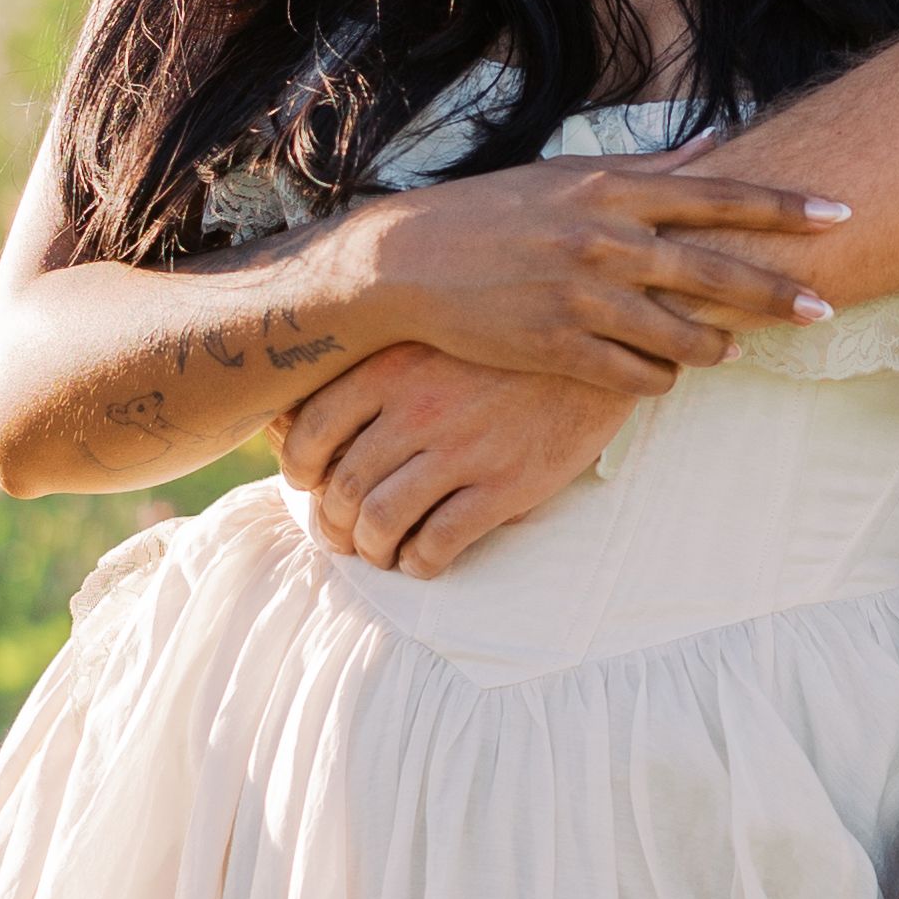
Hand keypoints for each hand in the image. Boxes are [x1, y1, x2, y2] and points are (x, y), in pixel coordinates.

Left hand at [271, 348, 635, 569]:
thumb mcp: (439, 334)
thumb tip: (306, 409)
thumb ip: (379, 366)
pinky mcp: (507, 485)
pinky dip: (420, 563)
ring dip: (371, 550)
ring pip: (382, 522)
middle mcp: (420, 409)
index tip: (307, 485)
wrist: (601, 345)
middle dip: (332, 525)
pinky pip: (440, 543)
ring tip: (381, 552)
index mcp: (394, 367)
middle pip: (342, 487)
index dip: (297, 470)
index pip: (311, 431)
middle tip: (340, 535)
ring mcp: (464, 449)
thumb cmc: (511, 343)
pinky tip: (425, 560)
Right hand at [351, 152, 849, 392]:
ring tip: (725, 349)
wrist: (406, 262)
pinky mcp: (559, 349)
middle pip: (717, 274)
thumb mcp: (570, 173)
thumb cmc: (494, 210)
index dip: (785, 209)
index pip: (719, 197)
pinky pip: (637, 377)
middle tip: (825, 310)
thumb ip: (649, 166)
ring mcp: (584, 300)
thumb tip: (719, 141)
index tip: (840, 214)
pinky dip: (659, 378)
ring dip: (715, 348)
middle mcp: (606, 243)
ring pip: (683, 338)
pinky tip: (663, 373)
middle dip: (780, 296)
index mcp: (612, 193)